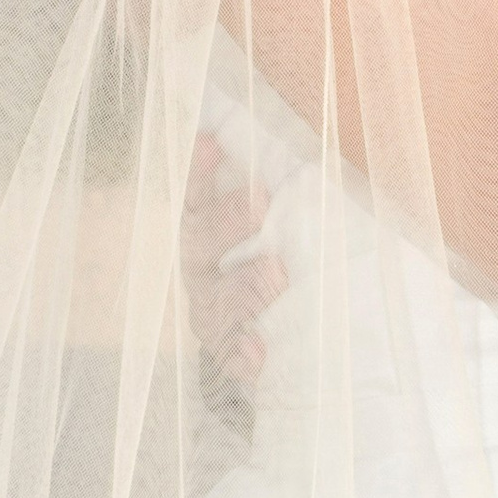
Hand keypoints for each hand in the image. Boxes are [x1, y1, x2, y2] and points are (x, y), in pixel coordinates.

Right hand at [181, 130, 281, 388]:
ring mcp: (210, 308)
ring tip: (277, 275)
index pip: (197, 194)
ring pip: (215, 297)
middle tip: (261, 202)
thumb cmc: (279, 258)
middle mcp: (203, 267)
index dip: (199, 169)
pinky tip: (257, 355)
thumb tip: (300, 159)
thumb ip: (284, 197)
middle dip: (229, 219)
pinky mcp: (226, 347)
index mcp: (208, 229)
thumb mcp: (280, 226)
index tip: (210, 142)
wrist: (269, 329)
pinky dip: (241, 353)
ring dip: (245, 284)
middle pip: (201, 240)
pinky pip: (229, 353)